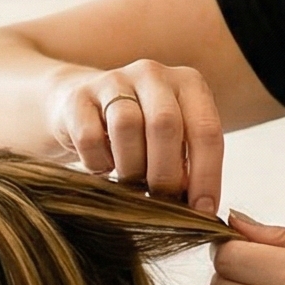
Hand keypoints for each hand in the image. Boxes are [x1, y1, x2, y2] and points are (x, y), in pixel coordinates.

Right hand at [46, 59, 225, 212]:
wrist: (83, 108)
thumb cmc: (140, 134)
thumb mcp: (174, 143)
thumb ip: (190, 166)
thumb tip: (200, 208)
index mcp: (188, 83)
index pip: (206, 130)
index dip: (206, 175)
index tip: (201, 210)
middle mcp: (153, 74)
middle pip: (165, 125)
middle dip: (166, 173)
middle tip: (161, 199)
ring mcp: (113, 80)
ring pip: (127, 126)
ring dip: (131, 167)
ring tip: (132, 182)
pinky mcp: (78, 97)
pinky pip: (90, 137)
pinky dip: (98, 163)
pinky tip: (102, 167)